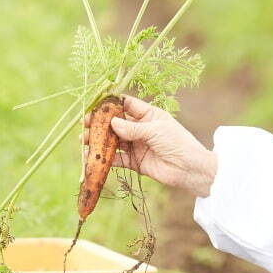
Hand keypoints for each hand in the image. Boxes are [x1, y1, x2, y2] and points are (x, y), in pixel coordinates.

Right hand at [85, 95, 216, 194]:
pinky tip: (94, 157)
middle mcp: (141, 129)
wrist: (189, 169)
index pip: (127, 105)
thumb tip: (112, 123)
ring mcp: (137, 145)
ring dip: (99, 141)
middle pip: (116, 123)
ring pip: (114, 141)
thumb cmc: (177, 143)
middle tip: (84, 124)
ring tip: (83, 141)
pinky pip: (117, 159)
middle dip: (100, 124)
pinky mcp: (135, 162)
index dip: (111, 104)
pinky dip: (106, 158)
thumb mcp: (155, 130)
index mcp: (149, 115)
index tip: (96, 104)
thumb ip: (133, 128)